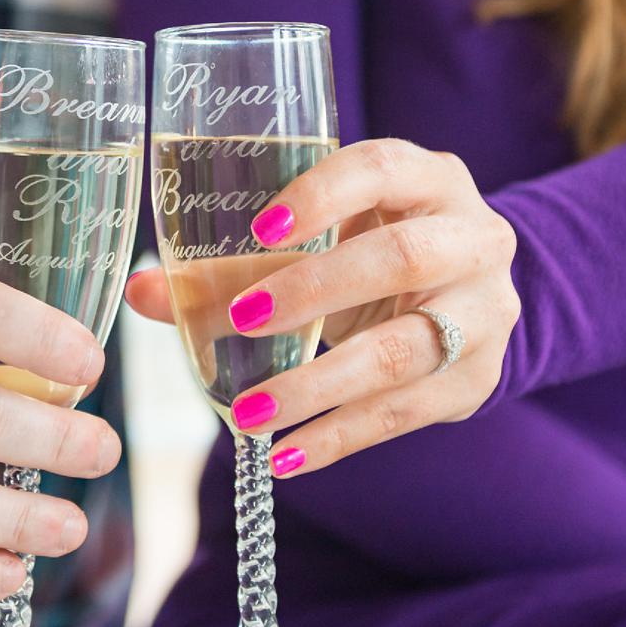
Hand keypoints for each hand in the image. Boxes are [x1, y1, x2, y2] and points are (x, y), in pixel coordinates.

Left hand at [124, 137, 519, 476]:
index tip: (261, 228)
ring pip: (405, 349)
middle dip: (317, 290)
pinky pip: (404, 413)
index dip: (324, 195)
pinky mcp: (476, 380)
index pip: (380, 169)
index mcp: (428, 179)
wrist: (467, 296)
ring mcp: (484, 313)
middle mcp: (472, 239)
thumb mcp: (323, 242)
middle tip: (244, 318)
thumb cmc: (373, 250)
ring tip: (250, 414)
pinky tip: (286, 456)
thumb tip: (141, 291)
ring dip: (320, 385)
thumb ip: (234, 264)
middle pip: (402, 258)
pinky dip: (340, 437)